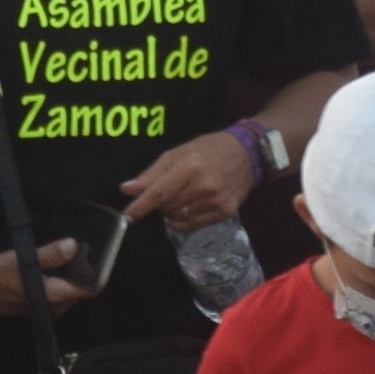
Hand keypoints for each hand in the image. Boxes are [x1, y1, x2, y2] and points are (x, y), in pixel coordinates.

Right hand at [0, 240, 92, 317]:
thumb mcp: (23, 259)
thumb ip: (50, 254)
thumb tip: (74, 245)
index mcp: (53, 297)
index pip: (88, 290)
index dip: (95, 273)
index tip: (95, 255)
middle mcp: (55, 307)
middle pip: (82, 290)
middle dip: (84, 272)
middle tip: (83, 249)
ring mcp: (49, 309)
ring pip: (71, 291)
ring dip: (73, 276)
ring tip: (70, 254)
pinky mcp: (43, 306)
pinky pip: (61, 293)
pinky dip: (63, 280)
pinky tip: (57, 265)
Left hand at [119, 133, 255, 234]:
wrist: (247, 153)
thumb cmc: (208, 149)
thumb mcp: (178, 153)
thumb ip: (153, 173)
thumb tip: (127, 189)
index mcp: (190, 166)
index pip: (159, 192)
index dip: (141, 205)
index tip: (127, 216)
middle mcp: (204, 186)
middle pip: (167, 206)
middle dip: (160, 202)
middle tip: (169, 190)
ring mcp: (216, 201)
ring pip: (179, 217)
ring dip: (172, 211)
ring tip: (183, 195)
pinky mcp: (226, 212)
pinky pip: (193, 224)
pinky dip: (184, 219)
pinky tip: (189, 207)